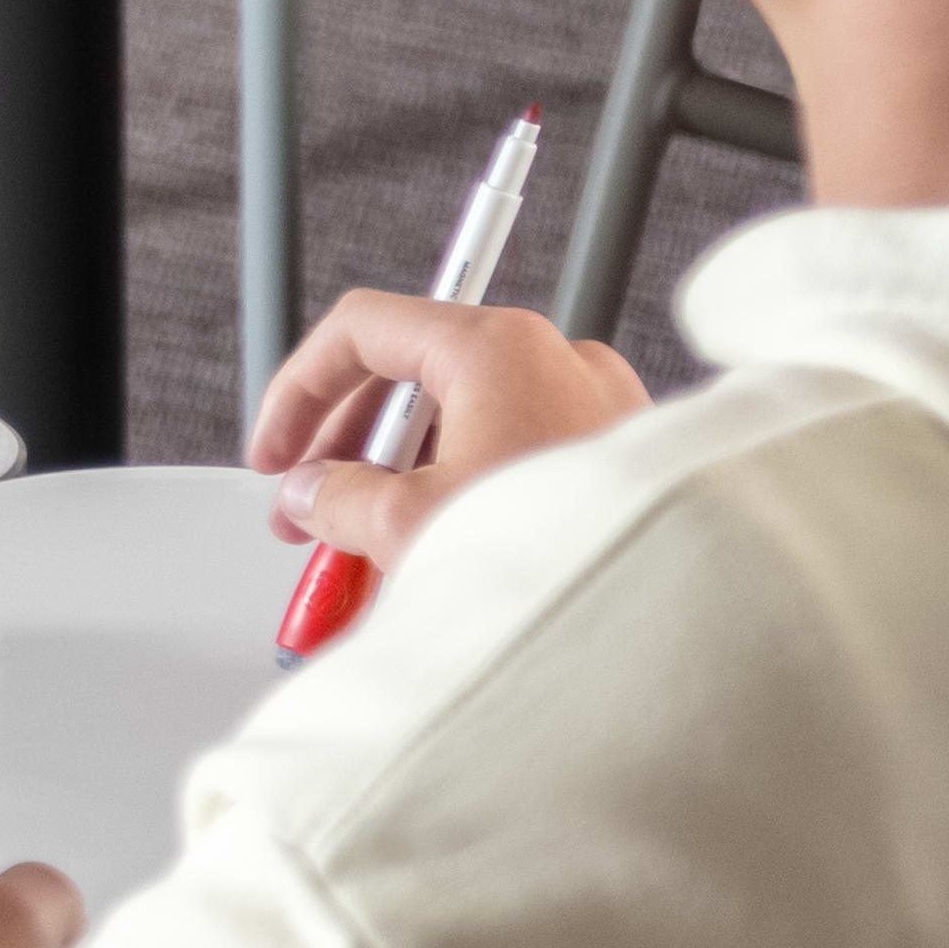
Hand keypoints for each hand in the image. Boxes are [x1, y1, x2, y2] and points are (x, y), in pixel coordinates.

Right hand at [248, 287, 647, 578]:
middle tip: (308, 511)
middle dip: (347, 450)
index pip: (362, 331)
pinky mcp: (617, 450)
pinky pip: (516, 451)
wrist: (673, 616)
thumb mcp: (407, 526)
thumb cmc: (556, 554)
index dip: (299, 390)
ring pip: (464, 419)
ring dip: (403, 479)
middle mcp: (551, 357)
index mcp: (495, 347)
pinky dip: (465, 489)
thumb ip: (336, 497)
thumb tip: (313, 496)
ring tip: (370, 554)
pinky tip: (438, 550)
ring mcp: (592, 402)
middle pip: (412, 378)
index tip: (276, 451)